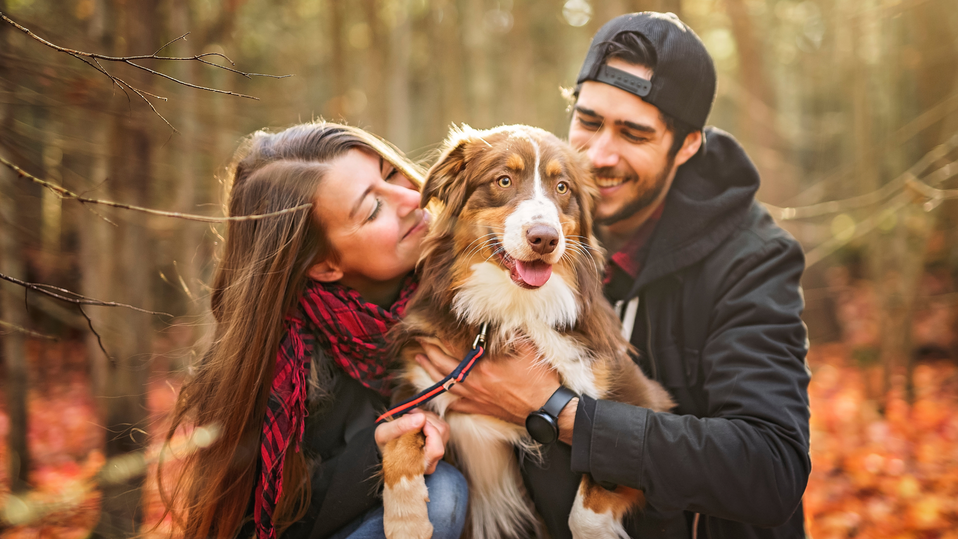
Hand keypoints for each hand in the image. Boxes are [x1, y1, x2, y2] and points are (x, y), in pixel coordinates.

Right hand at [374, 409, 450, 473]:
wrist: (383, 445)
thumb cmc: (384, 443)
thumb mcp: (384, 433)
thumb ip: (400, 426)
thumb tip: (421, 418)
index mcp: (419, 465)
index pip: (437, 449)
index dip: (429, 430)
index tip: (413, 419)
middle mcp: (431, 462)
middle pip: (441, 434)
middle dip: (426, 419)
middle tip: (408, 415)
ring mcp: (437, 452)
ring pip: (443, 428)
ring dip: (428, 418)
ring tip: (411, 417)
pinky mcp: (439, 442)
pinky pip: (442, 426)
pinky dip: (430, 418)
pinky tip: (417, 419)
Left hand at [416, 341, 561, 424]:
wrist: (547, 409)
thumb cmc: (539, 380)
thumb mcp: (528, 349)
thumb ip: (513, 332)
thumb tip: (503, 317)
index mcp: (482, 369)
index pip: (450, 355)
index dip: (434, 345)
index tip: (424, 335)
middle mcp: (475, 385)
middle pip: (443, 372)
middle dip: (428, 358)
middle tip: (418, 348)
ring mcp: (478, 399)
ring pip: (448, 388)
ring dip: (433, 376)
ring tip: (423, 365)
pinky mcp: (485, 410)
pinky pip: (461, 407)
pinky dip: (451, 403)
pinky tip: (446, 401)